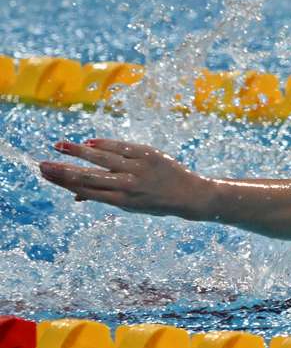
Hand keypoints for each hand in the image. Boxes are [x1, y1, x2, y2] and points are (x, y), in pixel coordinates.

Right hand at [39, 139, 211, 219]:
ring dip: (78, 151)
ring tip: (60, 146)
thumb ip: (106, 197)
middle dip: (63, 170)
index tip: (46, 174)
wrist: (190, 195)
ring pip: (102, 158)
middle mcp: (128, 185)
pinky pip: (121, 147)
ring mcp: (138, 169)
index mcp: (122, 201)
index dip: (64, 182)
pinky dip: (104, 144)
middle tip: (42, 164)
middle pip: (88, 177)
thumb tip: (76, 197)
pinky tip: (89, 142)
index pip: (86, 191)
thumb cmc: (157, 201)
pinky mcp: (148, 154)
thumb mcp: (132, 205)